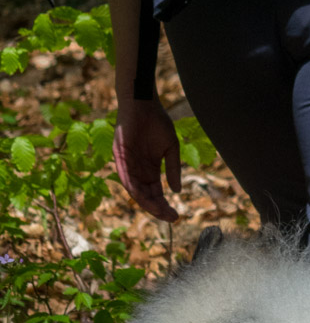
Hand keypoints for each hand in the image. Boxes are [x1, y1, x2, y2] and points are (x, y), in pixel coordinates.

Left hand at [113, 98, 181, 222]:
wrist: (143, 104)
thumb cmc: (157, 122)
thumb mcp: (170, 147)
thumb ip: (173, 168)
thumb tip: (176, 191)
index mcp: (150, 169)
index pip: (156, 193)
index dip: (164, 205)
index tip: (176, 216)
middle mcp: (138, 171)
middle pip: (146, 195)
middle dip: (157, 208)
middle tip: (170, 218)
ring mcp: (127, 165)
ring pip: (135, 190)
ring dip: (146, 202)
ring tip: (158, 211)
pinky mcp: (119, 157)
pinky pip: (124, 176)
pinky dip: (132, 187)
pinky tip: (142, 196)